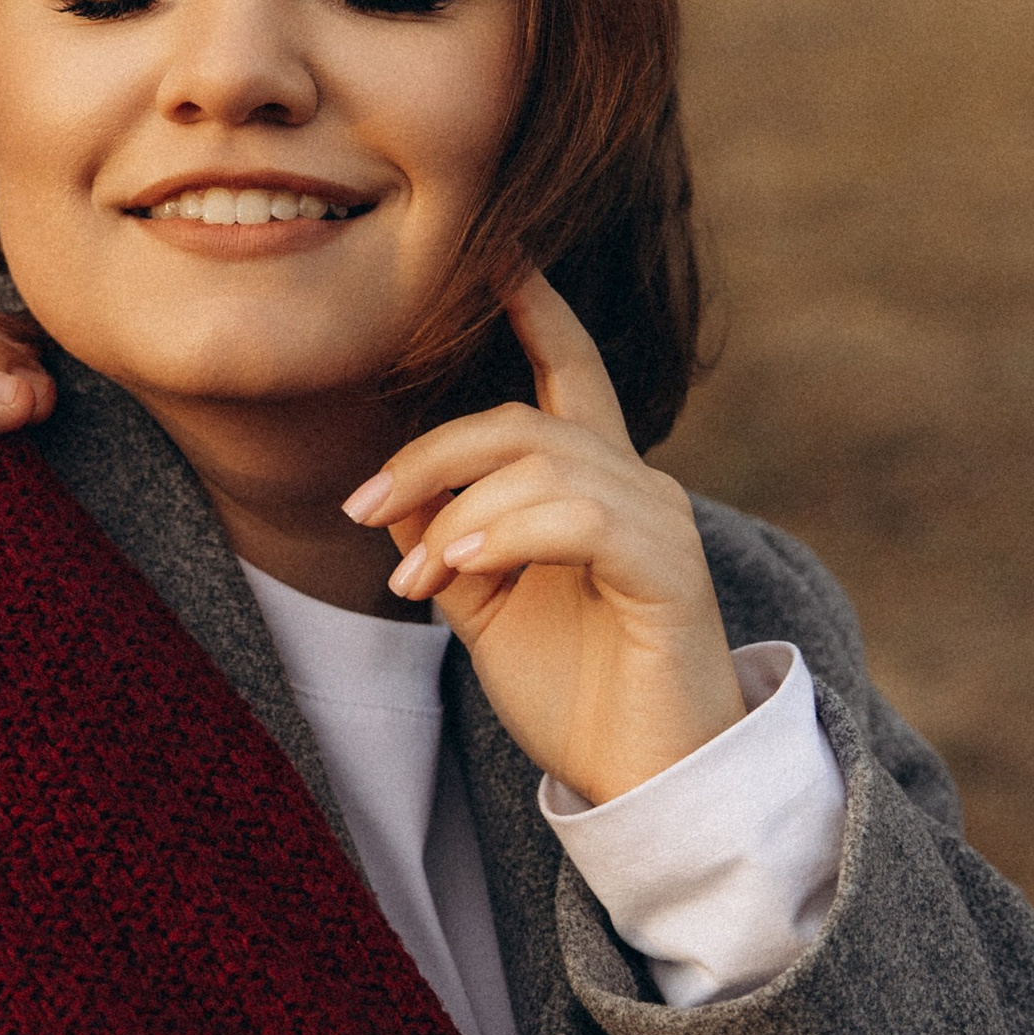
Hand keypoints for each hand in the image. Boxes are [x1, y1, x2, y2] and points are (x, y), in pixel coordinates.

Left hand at [345, 271, 741, 806]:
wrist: (645, 781)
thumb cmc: (575, 692)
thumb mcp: (487, 609)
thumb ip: (446, 543)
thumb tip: (393, 500)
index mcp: (592, 487)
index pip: (569, 375)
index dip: (540, 310)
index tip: (501, 253)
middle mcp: (634, 486)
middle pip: (520, 420)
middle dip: (428, 454)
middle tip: (364, 510)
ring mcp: (659, 522)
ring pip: (543, 462)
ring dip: (458, 511)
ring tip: (414, 576)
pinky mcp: (669, 570)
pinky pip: (580, 516)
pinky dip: (508, 530)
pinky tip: (463, 566)